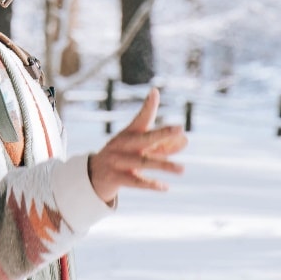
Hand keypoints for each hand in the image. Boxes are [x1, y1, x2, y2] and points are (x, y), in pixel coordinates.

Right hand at [87, 88, 185, 206]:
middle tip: (179, 129)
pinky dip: (151, 184)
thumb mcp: (140, 149)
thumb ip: (163, 145)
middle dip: (162, 134)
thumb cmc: (123, 156)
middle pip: (145, 138)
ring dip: (164, 166)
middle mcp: (124, 144)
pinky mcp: (116, 177)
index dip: (148, 105)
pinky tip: (165, 187)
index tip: (154, 92)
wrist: (94, 174)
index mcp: (129, 133)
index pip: (141, 118)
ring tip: (182, 169)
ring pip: (144, 162)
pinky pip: (136, 182)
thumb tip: (186, 141)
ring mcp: (118, 160)